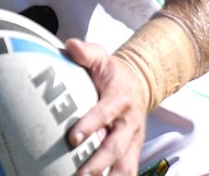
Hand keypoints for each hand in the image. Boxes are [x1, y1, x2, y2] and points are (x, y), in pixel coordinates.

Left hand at [64, 39, 148, 175]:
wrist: (138, 84)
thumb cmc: (111, 73)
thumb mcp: (101, 57)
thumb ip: (86, 52)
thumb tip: (71, 46)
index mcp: (120, 99)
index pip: (104, 113)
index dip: (90, 124)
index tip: (72, 137)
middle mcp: (129, 123)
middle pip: (115, 147)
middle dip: (98, 163)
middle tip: (79, 175)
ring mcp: (131, 140)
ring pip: (124, 165)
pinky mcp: (131, 153)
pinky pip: (127, 171)